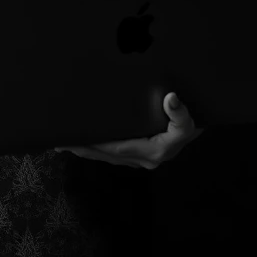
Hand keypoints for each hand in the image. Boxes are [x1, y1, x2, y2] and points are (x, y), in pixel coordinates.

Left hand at [55, 92, 201, 169]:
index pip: (112, 149)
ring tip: (62, 144)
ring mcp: (140, 157)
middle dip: (81, 148)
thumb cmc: (192, 123)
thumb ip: (181, 114)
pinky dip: (95, 148)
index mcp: (150, 151)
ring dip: (85, 150)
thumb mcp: (190, 121)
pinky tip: (82, 143)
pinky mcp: (139, 152)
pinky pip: (112, 152)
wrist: (200, 125)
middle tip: (56, 142)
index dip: (91, 145)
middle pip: (104, 154)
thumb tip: (170, 99)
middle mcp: (142, 158)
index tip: (71, 140)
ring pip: (105, 155)